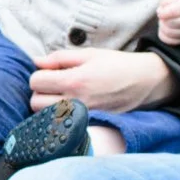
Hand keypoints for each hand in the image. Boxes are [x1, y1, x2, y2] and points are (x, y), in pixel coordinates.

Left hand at [29, 47, 176, 113]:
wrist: (144, 82)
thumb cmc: (117, 65)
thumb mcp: (89, 54)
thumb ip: (59, 57)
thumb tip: (36, 61)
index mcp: (75, 80)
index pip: (36, 82)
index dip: (39, 74)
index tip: (49, 72)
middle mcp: (76, 101)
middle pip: (35, 102)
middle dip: (39, 92)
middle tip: (52, 84)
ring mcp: (82, 116)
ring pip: (45, 117)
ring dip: (46, 105)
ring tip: (60, 95)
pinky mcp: (88, 125)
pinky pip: (61, 124)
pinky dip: (58, 116)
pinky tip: (68, 106)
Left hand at [154, 0, 179, 45]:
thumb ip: (166, 0)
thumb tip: (160, 11)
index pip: (172, 12)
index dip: (162, 12)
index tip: (161, 11)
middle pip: (170, 23)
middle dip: (163, 19)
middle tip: (163, 16)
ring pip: (169, 33)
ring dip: (162, 27)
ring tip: (165, 21)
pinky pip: (170, 41)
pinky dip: (163, 35)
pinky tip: (165, 28)